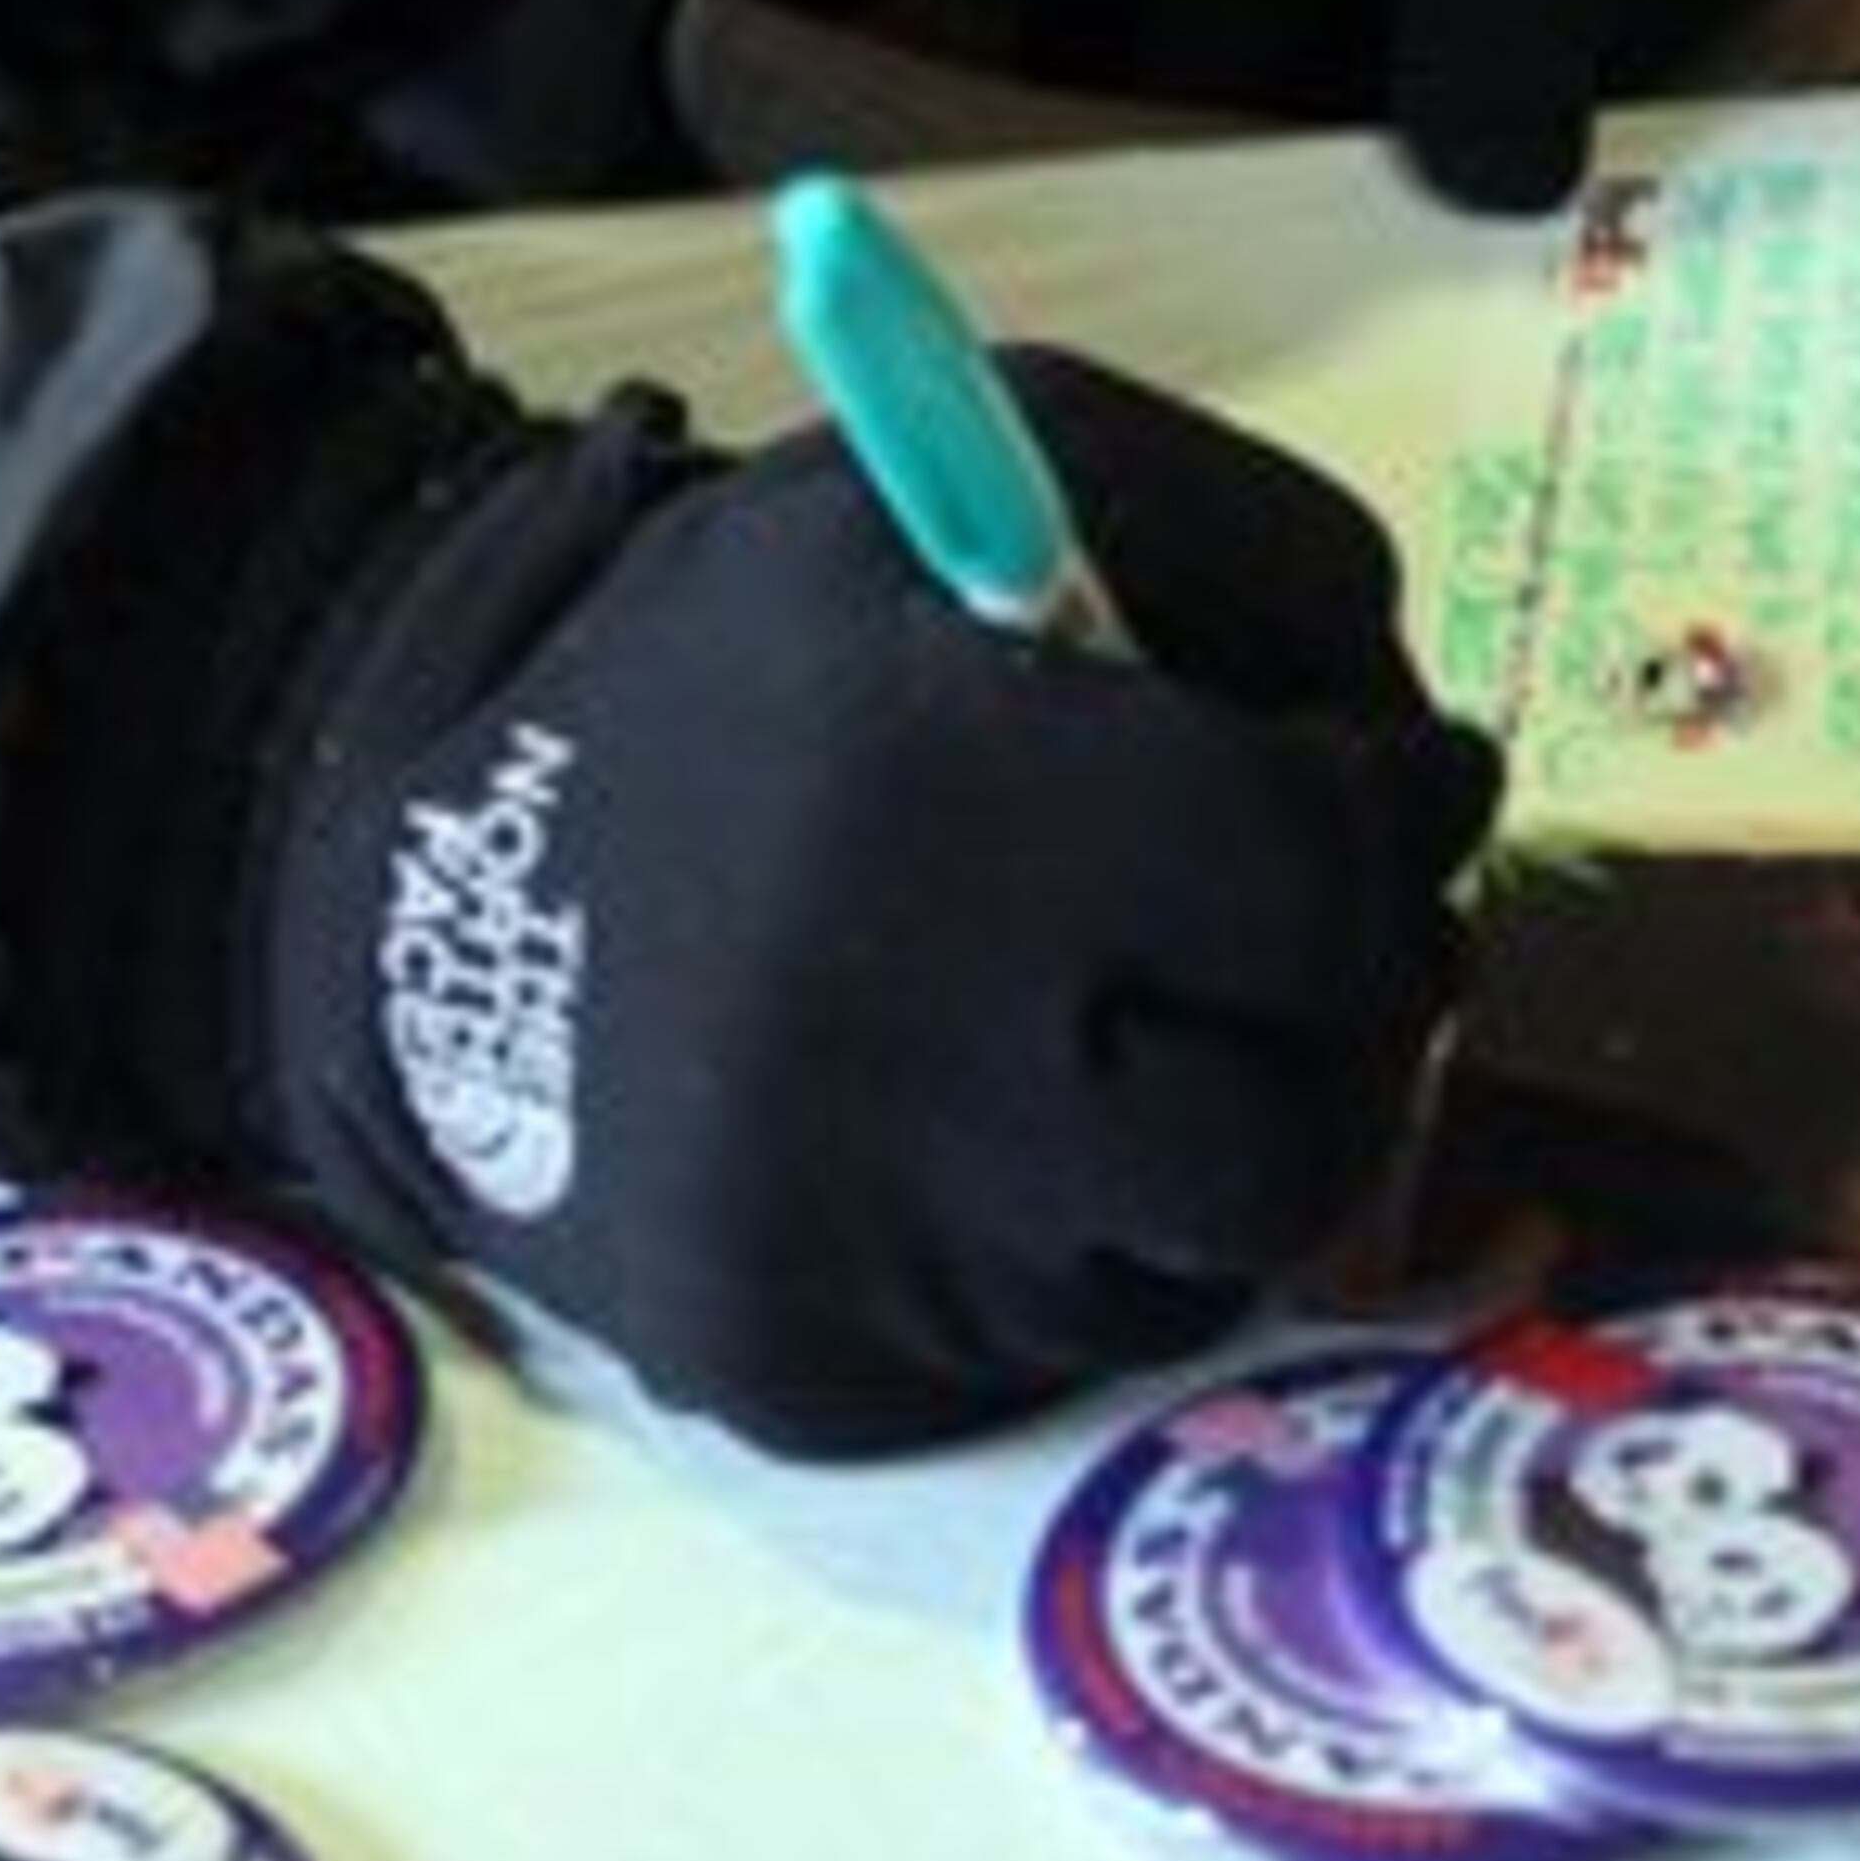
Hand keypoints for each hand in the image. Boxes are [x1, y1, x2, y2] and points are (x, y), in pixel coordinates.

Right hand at [232, 336, 1496, 1452]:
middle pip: (1306, 1107)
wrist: (432, 905)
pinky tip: (1018, 1117)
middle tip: (1313, 923)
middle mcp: (914, 1051)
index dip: (1387, 819)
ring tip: (1154, 1010)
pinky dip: (1100, 1233)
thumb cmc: (756, 664)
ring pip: (1220, 1247)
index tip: (1384, 776)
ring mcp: (866, 1250)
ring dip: (1241, 1124)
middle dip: (1354, 996)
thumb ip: (1255, 552)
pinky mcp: (823, 1384)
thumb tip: (1427, 756)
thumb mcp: (981, 476)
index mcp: (951, 788)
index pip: (1314, 876)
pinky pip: (1085, 1342)